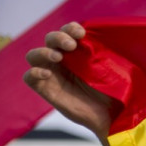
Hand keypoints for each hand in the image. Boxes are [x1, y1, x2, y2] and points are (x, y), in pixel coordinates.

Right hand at [24, 23, 116, 145]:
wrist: (114, 117)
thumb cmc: (117, 92)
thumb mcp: (115, 68)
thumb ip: (107, 52)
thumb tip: (113, 35)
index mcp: (79, 53)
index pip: (67, 32)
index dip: (70, 28)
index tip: (81, 33)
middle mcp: (64, 62)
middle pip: (49, 39)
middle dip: (58, 37)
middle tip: (71, 45)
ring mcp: (53, 75)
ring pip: (34, 55)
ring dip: (44, 51)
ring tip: (58, 57)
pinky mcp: (46, 91)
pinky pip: (29, 77)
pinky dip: (34, 72)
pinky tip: (47, 74)